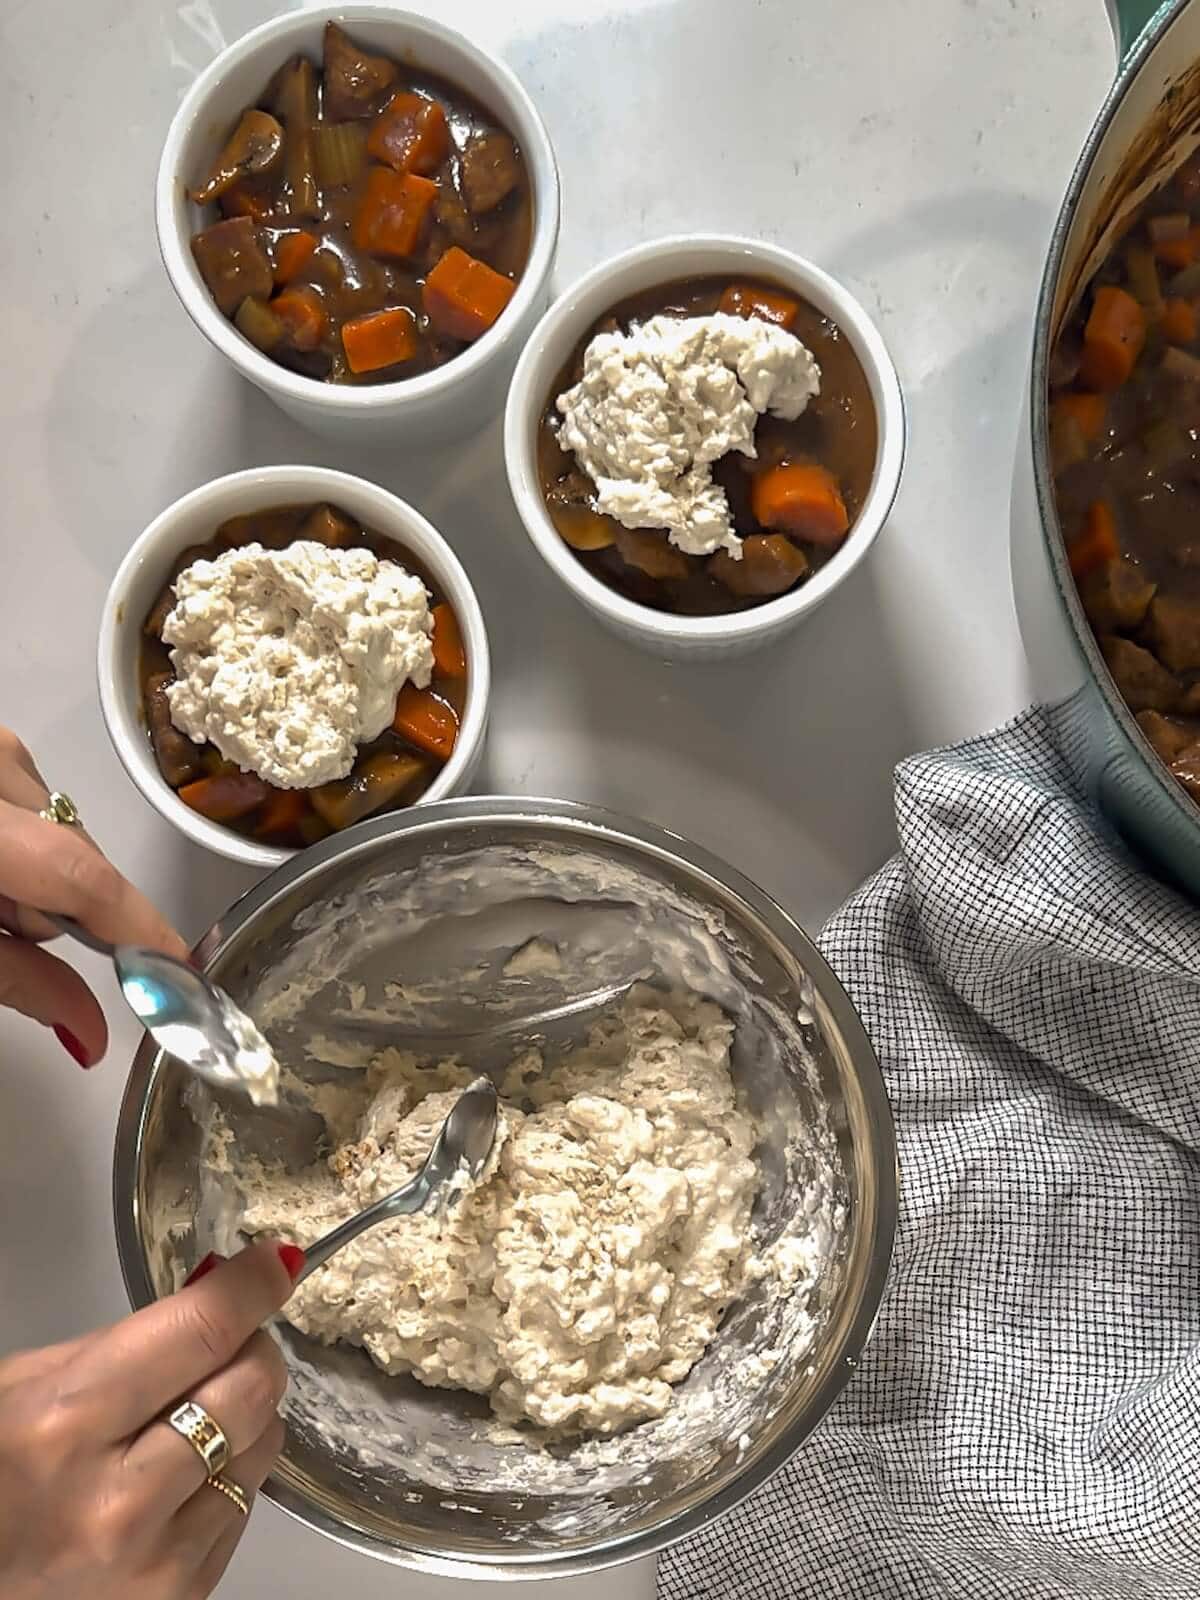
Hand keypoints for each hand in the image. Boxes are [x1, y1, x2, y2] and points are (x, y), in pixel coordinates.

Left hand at [0, 727, 186, 1066]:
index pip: (85, 881)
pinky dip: (17, 838)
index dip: (142, 933)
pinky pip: (32, 798)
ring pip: (59, 829)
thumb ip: (22, 983)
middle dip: (53, 907)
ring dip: (32, 872)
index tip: (184, 978)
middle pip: (76, 857)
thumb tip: (95, 1038)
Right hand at [0, 1240, 300, 1599]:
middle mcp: (116, 1498)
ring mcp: (155, 1558)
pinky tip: (183, 1475)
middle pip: (250, 1387)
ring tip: (195, 1415)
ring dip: (246, 1414)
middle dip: (252, 1347)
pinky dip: (230, 1473)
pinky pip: (247, 1504)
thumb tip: (219, 1289)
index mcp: (64, 1423)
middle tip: (229, 1342)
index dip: (250, 1286)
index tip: (275, 1264)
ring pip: (264, 1444)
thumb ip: (126, 1339)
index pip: (200, 1332)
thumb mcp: (26, 1385)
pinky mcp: (182, 1596)